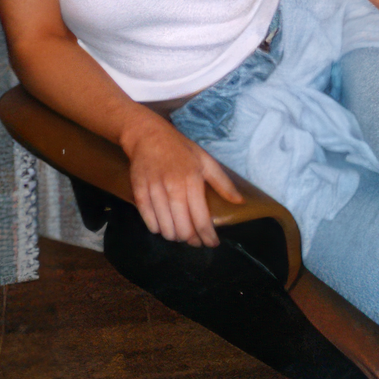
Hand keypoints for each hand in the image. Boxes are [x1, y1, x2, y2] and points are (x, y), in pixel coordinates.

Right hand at [119, 115, 243, 246]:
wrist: (147, 135)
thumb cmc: (179, 148)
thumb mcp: (205, 160)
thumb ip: (223, 183)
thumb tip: (239, 202)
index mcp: (192, 180)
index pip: (201, 219)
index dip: (208, 237)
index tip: (212, 243)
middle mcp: (173, 187)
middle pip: (183, 229)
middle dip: (191, 239)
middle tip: (195, 239)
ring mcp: (154, 190)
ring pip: (165, 228)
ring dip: (174, 236)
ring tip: (180, 232)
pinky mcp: (138, 192)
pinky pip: (148, 221)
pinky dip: (157, 228)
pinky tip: (163, 225)